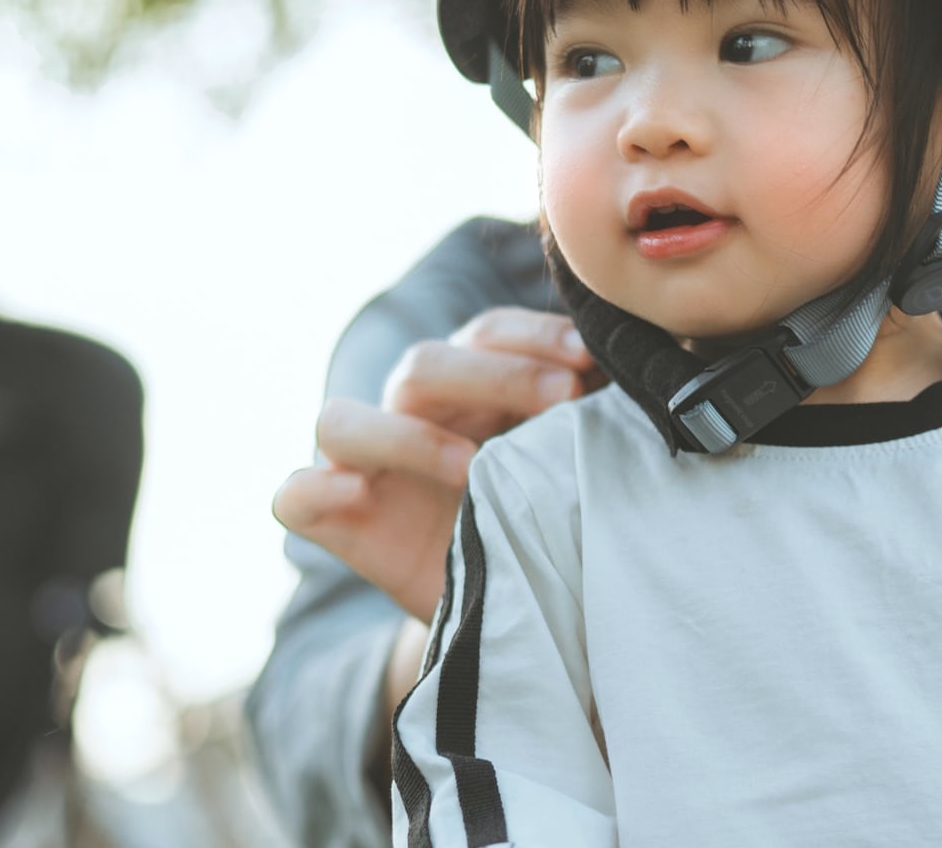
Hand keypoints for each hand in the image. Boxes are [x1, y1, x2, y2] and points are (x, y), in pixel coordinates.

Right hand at [271, 307, 598, 620]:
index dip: (532, 335)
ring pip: (342, 418)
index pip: (487, 332)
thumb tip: (646, 382)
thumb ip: (592, 425)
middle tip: (561, 398)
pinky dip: (313, 491)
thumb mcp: (571, 468)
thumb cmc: (544, 521)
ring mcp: (361, 464)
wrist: (511, 608)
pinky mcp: (335, 520)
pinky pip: (295, 496)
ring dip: (407, 436)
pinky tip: (350, 494)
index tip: (587, 358)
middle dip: (495, 374)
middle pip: (423, 365)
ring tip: (473, 467)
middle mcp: (409, 412)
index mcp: (470, 385)